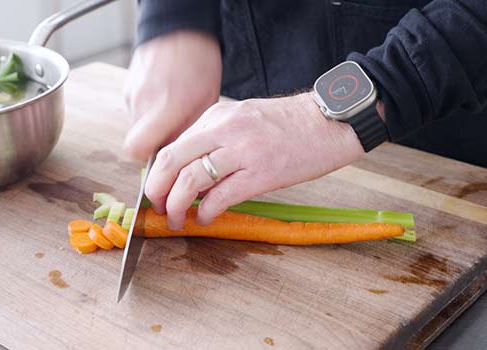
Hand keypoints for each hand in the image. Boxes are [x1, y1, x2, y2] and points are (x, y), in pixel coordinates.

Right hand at [123, 31, 221, 160]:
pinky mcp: (128, 86)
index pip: (137, 150)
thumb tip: (182, 155)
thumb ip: (189, 131)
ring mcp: (132, 93)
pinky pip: (136, 108)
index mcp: (166, 107)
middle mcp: (143, 102)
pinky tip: (164, 97)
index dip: (147, 160)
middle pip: (138, 141)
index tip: (162, 158)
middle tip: (173, 134)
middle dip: (155, 143)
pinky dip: (148, 109)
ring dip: (153, 125)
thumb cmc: (199, 62)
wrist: (181, 28)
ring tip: (171, 110)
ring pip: (137, 125)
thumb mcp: (205, 102)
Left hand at [145, 92, 364, 229]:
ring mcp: (242, 151)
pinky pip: (221, 197)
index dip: (159, 174)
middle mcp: (224, 129)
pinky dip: (206, 213)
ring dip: (176, 206)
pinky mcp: (262, 173)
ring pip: (190, 181)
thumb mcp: (243, 118)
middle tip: (158, 208)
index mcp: (217, 116)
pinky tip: (206, 220)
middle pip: (170, 161)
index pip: (173, 146)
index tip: (158, 191)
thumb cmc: (288, 124)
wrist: (330, 122)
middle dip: (156, 190)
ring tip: (177, 220)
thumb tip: (190, 168)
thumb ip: (215, 138)